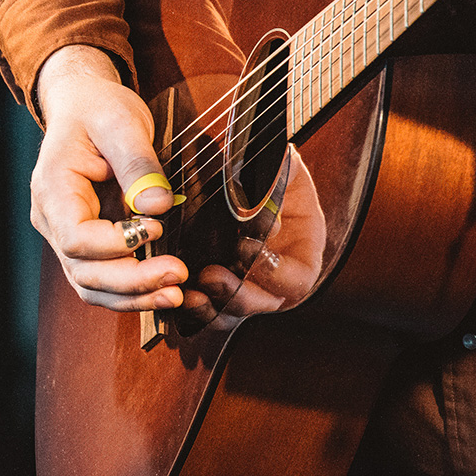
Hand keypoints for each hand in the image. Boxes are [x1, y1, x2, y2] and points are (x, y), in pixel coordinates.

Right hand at [32, 45, 188, 311]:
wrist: (83, 106)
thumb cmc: (98, 110)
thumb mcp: (121, 123)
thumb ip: (138, 164)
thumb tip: (158, 206)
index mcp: (53, 189)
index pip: (76, 237)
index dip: (115, 243)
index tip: (156, 228)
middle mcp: (51, 219)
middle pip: (83, 270)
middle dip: (131, 281)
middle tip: (177, 276)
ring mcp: (64, 236)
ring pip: (90, 285)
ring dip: (132, 296)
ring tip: (175, 294)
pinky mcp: (84, 244)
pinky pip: (101, 280)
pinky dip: (130, 292)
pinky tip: (162, 291)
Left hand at [181, 148, 326, 330]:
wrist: (230, 166)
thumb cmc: (260, 163)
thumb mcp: (274, 162)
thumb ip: (278, 178)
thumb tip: (268, 220)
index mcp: (302, 246)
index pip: (298, 278)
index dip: (276, 273)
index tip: (248, 250)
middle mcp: (276, 272)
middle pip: (265, 304)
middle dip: (239, 296)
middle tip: (211, 276)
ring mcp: (244, 281)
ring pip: (232, 313)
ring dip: (212, 308)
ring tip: (189, 293)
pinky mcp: (213, 283)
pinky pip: (205, 307)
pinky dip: (190, 307)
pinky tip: (174, 293)